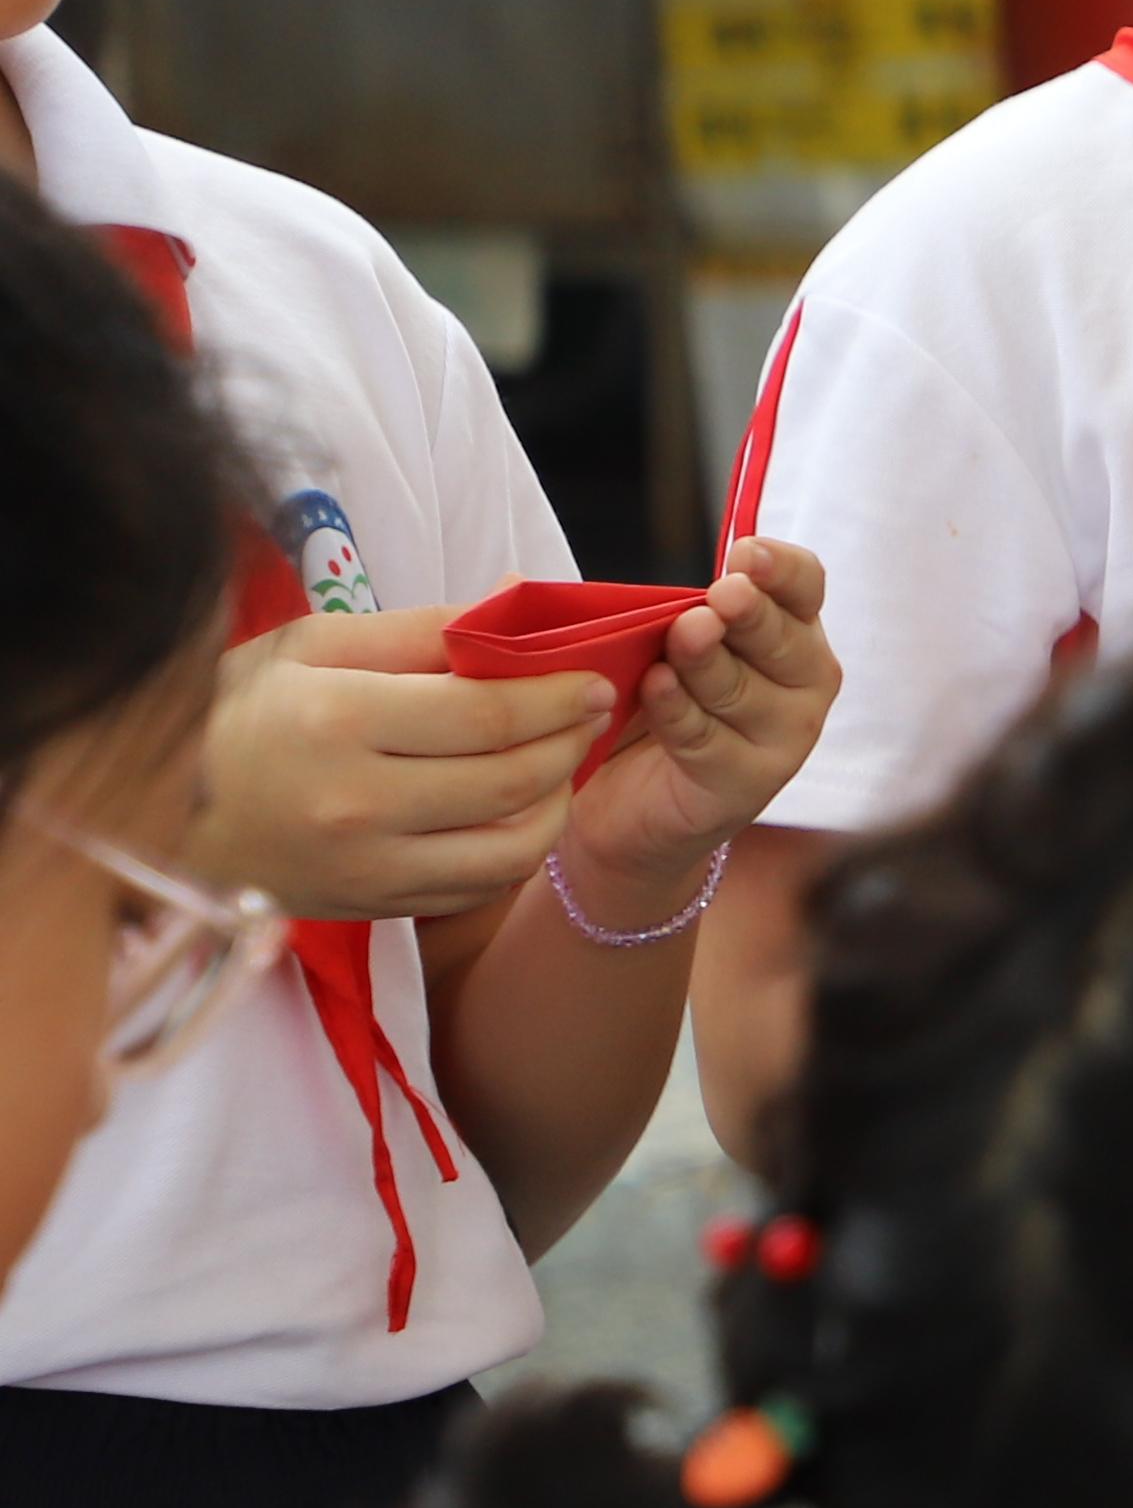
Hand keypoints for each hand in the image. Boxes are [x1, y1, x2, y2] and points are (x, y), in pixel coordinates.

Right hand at [194, 611, 601, 918]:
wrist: (165, 813)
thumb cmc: (240, 714)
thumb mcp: (312, 648)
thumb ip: (419, 628)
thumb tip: (517, 601)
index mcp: (338, 723)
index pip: (486, 715)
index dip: (556, 698)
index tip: (593, 681)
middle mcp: (357, 804)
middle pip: (511, 779)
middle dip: (570, 742)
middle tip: (589, 713)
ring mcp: (367, 867)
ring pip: (512, 846)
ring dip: (557, 801)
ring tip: (559, 762)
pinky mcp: (373, 906)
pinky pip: (479, 887)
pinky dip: (517, 849)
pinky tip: (517, 810)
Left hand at [565, 538, 835, 908]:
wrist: (620, 808)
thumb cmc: (633, 712)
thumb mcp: (627, 646)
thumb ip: (604, 609)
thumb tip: (513, 580)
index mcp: (781, 629)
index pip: (803, 587)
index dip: (781, 567)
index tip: (744, 554)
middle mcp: (798, 680)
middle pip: (786, 637)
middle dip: (751, 613)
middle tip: (722, 597)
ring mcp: (782, 737)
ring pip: (746, 689)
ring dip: (709, 661)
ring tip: (683, 635)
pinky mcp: (748, 783)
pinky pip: (711, 740)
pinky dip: (679, 712)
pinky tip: (655, 688)